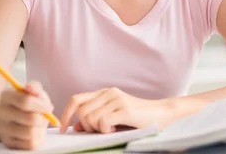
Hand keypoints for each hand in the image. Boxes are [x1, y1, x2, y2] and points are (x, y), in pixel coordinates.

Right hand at [0, 81, 53, 149]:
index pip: (25, 102)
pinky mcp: (7, 142)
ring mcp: (1, 129)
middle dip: (43, 118)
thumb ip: (35, 87)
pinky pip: (29, 144)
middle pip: (30, 119)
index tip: (48, 107)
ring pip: (30, 133)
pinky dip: (37, 138)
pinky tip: (34, 131)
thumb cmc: (29, 102)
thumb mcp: (34, 91)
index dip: (41, 105)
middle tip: (45, 116)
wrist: (17, 116)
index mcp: (6, 96)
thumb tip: (31, 88)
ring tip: (39, 124)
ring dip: (40, 129)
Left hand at [60, 88, 175, 133]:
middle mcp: (110, 92)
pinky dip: (106, 130)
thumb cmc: (138, 119)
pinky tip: (116, 129)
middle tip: (100, 131)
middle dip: (86, 126)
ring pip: (91, 118)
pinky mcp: (125, 109)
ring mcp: (117, 99)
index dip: (66, 114)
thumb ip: (95, 120)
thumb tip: (76, 127)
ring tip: (111, 129)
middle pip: (82, 112)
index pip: (76, 99)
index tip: (63, 129)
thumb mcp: (113, 118)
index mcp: (105, 93)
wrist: (163, 114)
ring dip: (98, 129)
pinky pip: (103, 122)